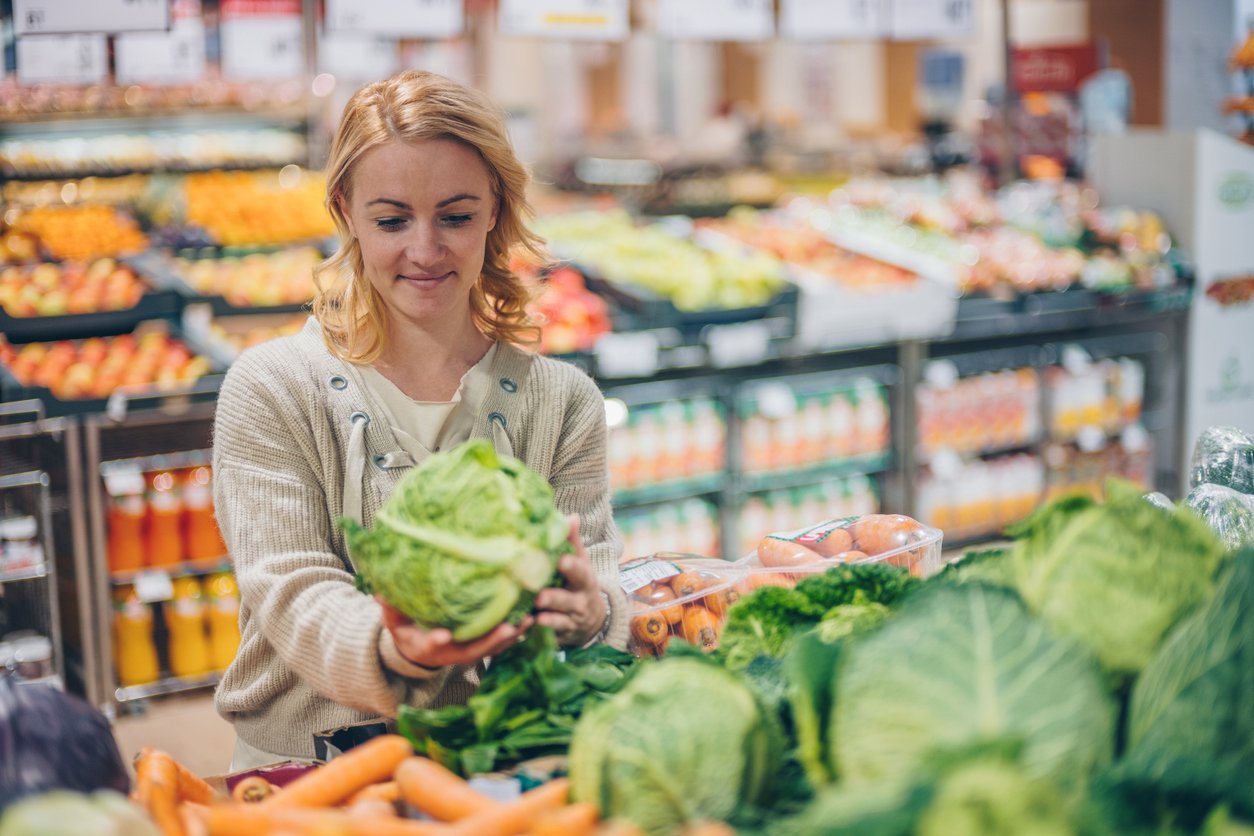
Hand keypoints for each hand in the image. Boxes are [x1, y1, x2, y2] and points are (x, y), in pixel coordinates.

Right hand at [378, 598, 532, 668]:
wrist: (419, 650)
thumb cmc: (407, 631)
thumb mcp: (395, 622)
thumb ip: (391, 609)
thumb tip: (380, 593)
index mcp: (427, 646)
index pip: (431, 645)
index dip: (436, 641)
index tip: (442, 635)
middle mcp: (452, 653)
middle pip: (473, 649)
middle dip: (491, 640)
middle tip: (508, 627)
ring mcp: (469, 652)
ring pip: (493, 648)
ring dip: (511, 636)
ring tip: (528, 620)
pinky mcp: (482, 647)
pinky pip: (501, 643)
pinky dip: (516, 632)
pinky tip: (531, 617)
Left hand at [534, 515, 607, 646]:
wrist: (591, 620)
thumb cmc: (578, 583)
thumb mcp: (581, 562)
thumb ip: (573, 541)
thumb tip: (571, 516)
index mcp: (584, 580)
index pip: (580, 573)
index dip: (572, 568)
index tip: (562, 561)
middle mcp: (579, 602)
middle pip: (568, 601)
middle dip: (556, 598)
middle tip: (541, 596)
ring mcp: (570, 621)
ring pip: (559, 621)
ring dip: (546, 619)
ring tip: (535, 617)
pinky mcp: (560, 637)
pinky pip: (550, 637)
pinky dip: (538, 634)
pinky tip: (524, 630)